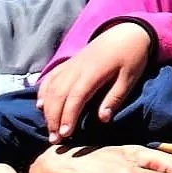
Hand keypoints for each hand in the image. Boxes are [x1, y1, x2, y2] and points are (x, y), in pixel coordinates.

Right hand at [37, 23, 153, 140]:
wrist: (127, 31)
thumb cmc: (132, 56)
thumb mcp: (130, 77)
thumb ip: (115, 98)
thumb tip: (102, 120)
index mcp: (92, 73)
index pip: (75, 98)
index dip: (67, 117)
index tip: (64, 135)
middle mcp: (76, 69)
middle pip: (58, 96)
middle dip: (54, 119)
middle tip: (55, 141)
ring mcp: (70, 65)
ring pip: (51, 88)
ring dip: (47, 110)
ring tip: (49, 129)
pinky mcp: (68, 63)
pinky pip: (50, 78)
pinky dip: (43, 92)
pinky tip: (40, 105)